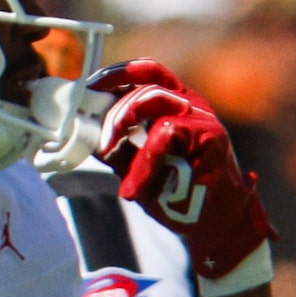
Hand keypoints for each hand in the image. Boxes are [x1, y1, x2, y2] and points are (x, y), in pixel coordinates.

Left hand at [88, 60, 273, 283]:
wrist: (212, 224)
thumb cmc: (177, 194)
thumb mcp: (136, 165)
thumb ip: (116, 145)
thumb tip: (83, 128)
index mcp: (174, 104)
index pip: (146, 72)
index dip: (116, 73)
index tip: (90, 87)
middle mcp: (189, 103)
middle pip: (144, 83)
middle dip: (112, 108)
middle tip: (96, 139)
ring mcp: (202, 117)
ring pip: (153, 99)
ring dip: (122, 122)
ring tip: (108, 151)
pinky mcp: (212, 136)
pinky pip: (167, 132)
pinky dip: (144, 158)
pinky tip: (135, 185)